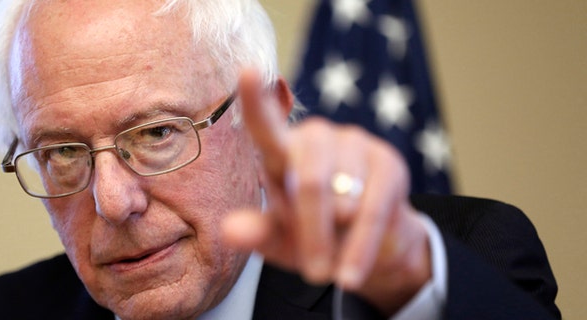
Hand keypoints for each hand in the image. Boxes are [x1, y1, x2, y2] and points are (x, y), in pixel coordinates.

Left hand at [222, 70, 431, 314]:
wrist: (367, 249)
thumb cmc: (315, 238)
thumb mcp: (281, 241)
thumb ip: (258, 233)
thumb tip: (229, 231)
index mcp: (282, 153)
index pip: (266, 127)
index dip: (255, 100)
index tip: (246, 72)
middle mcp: (317, 138)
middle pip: (310, 181)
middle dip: (311, 234)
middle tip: (312, 274)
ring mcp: (355, 144)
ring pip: (342, 199)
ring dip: (336, 244)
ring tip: (333, 264)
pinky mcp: (388, 162)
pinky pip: (372, 210)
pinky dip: (360, 248)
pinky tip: (351, 272)